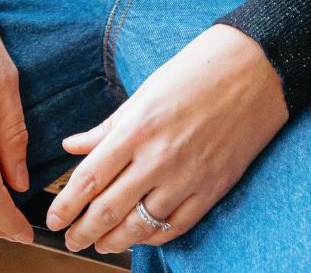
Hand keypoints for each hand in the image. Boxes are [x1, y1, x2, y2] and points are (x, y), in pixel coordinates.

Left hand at [45, 23, 288, 254]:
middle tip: (70, 239)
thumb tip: (73, 146)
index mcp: (137, 127)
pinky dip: (153, 238)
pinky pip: (175, 226)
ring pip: (139, 227)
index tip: (53, 218)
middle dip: (82, 231)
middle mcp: (159, 157)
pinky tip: (140, 237)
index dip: (64, 206)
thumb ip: (108, 126)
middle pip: (108, 210)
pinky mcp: (213, 189)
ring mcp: (187, 177)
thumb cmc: (199, 69)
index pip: (88, 179)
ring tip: (100, 243)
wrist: (257, 67)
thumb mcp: (147, 90)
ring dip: (113, 241)